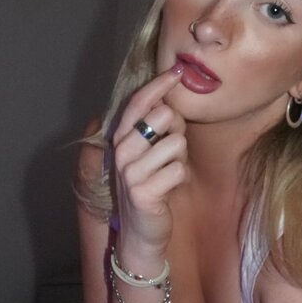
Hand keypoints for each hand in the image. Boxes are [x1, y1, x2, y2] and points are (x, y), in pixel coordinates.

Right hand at [111, 66, 185, 263]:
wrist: (141, 231)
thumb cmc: (151, 185)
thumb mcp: (150, 152)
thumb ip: (156, 126)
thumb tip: (171, 97)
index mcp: (121, 137)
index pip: (138, 102)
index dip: (158, 85)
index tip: (177, 71)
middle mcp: (121, 151)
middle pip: (162, 117)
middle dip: (177, 131)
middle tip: (170, 152)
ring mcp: (130, 172)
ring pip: (176, 143)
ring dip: (180, 159)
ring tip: (167, 172)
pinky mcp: (143, 192)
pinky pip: (179, 170)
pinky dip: (180, 178)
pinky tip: (169, 188)